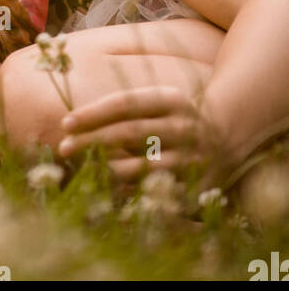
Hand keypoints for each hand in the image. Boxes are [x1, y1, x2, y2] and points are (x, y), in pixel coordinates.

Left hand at [55, 85, 236, 183]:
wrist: (227, 133)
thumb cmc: (173, 116)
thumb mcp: (156, 100)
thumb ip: (123, 110)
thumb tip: (74, 124)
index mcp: (171, 99)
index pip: (125, 104)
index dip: (93, 114)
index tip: (66, 123)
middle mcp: (184, 126)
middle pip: (130, 133)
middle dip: (93, 140)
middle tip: (63, 147)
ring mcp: (193, 157)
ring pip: (143, 166)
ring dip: (108, 169)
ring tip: (82, 168)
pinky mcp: (198, 185)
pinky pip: (158, 192)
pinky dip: (132, 191)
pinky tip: (109, 189)